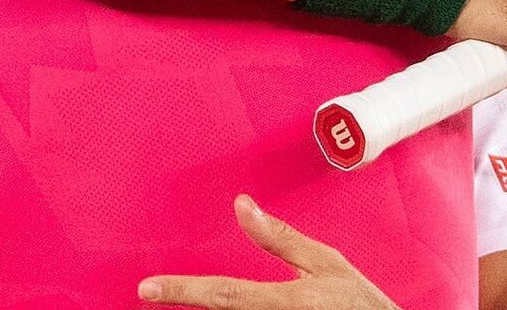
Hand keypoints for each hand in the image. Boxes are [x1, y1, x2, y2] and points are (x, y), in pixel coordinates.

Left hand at [137, 195, 399, 309]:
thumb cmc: (360, 304)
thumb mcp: (325, 264)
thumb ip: (280, 238)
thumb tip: (242, 206)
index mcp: (285, 302)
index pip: (222, 294)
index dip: (180, 289)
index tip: (146, 288)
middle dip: (192, 304)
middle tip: (165, 291)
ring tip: (193, 295)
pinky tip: (225, 308)